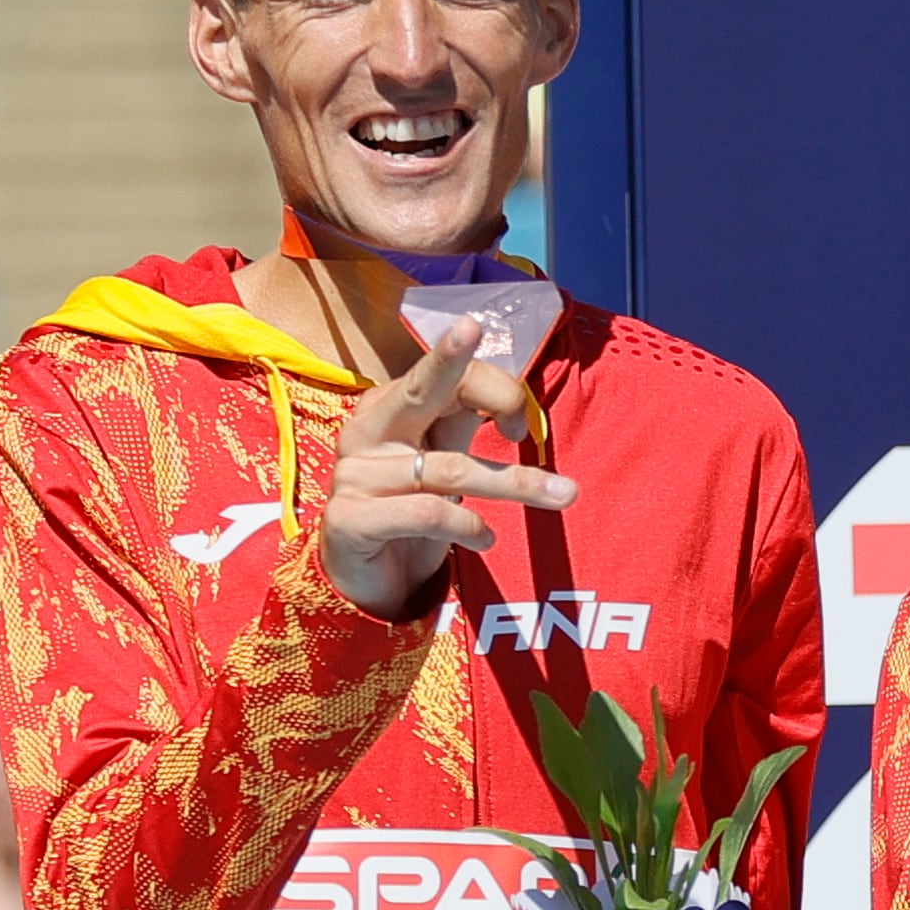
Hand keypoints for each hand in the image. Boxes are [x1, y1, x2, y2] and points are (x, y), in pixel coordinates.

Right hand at [319, 313, 575, 618]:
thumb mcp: (443, 461)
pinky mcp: (348, 520)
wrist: (367, 582)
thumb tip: (517, 401)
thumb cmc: (411, 512)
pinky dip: (468, 526)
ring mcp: (353, 475)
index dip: (495, 390)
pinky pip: (426, 513)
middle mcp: (367, 432)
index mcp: (390, 408)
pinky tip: (486, 539)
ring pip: (450, 469)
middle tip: (472, 326)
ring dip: (515, 483)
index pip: (445, 377)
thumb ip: (465, 425)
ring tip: (560, 497)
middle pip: (420, 387)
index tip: (522, 430)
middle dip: (449, 357)